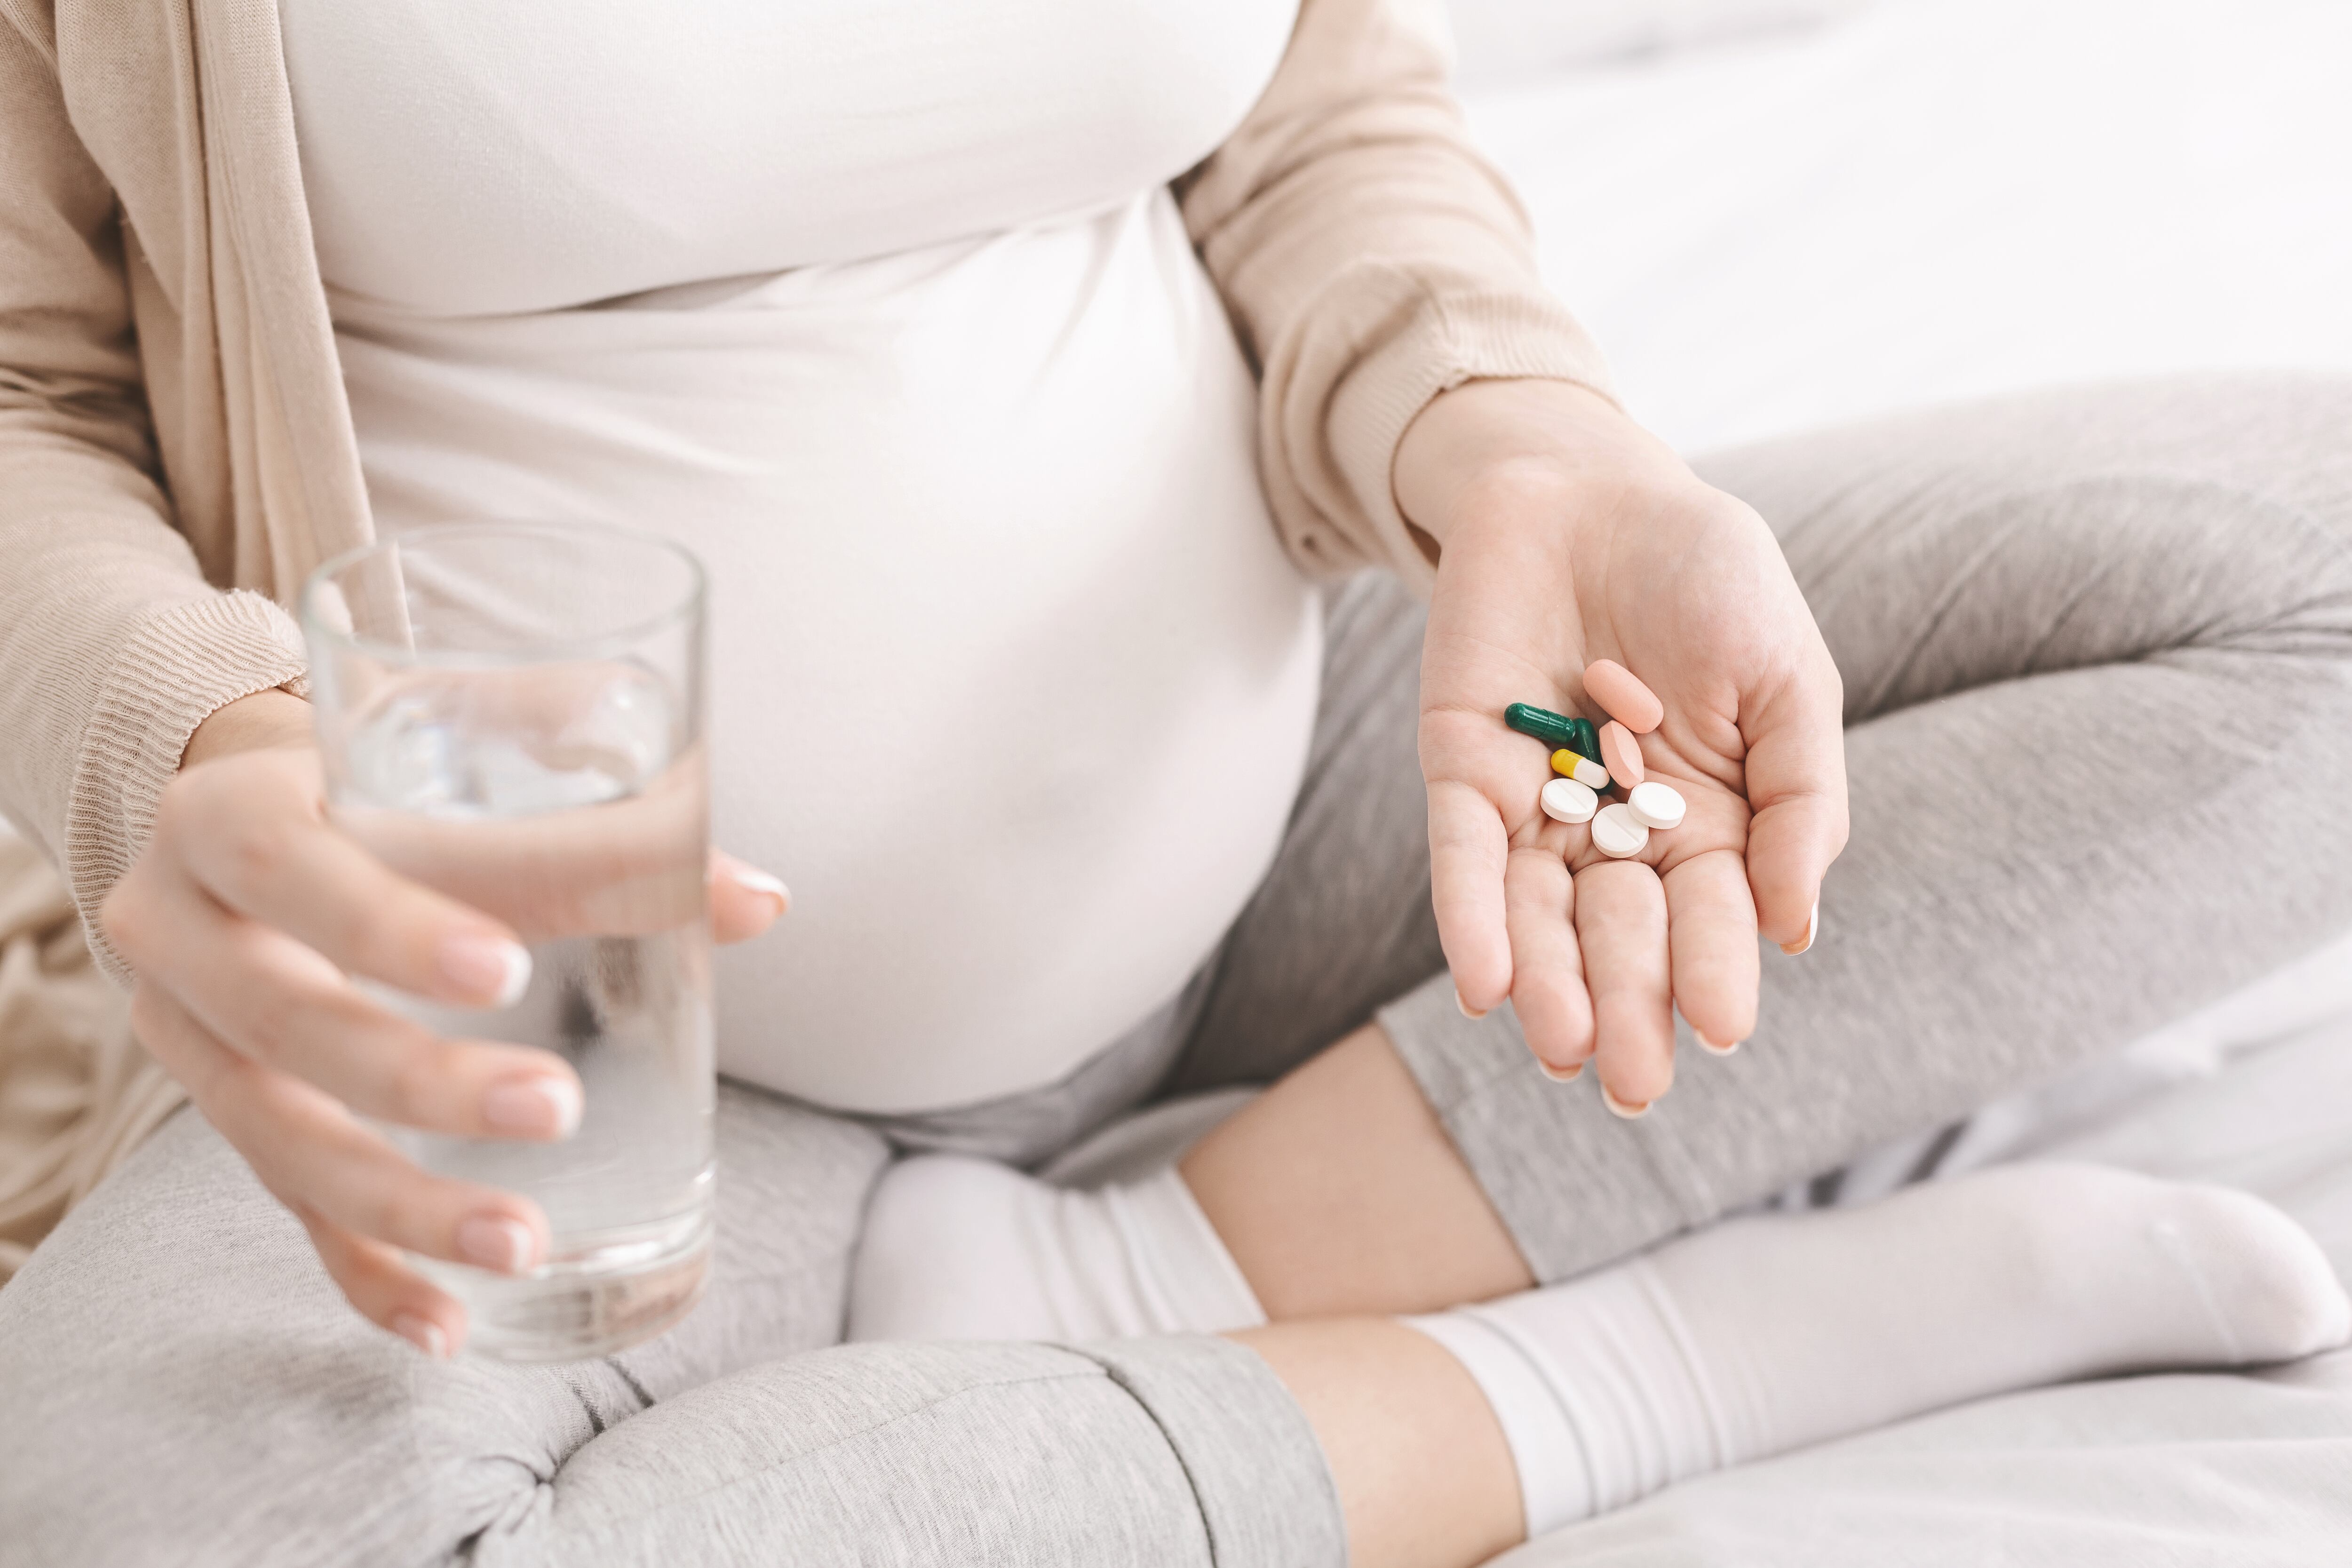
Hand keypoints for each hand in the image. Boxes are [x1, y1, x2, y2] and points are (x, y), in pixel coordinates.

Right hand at [104, 689, 788, 1354]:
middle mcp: (181, 927)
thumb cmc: (386, 771)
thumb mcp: (464, 749)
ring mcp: (190, 1035)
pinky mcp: (222, 1112)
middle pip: (288, 1019)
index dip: (399, 924)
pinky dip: (370, 1273)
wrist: (248, 798)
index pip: (306, 870)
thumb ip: (604, 812)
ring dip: (403, 1205)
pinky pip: (289, 1209)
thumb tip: (760, 900)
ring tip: (522, 1247)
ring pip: (282, 1138)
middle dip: (420, 1078)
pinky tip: (449, 1327)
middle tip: (553, 1107)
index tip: (505, 969)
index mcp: (231, 810)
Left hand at [1394, 380, 1846, 1109]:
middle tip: (1635, 1085)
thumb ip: (1799, 799)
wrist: (1597, 488)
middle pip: (1620, 935)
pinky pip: (1463, 856)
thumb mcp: (1787, 678)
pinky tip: (1483, 984)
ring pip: (1537, 914)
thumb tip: (1798, 929)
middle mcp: (1617, 834)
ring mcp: (1536, 807)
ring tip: (1560, 1049)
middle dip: (1628, 1005)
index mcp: (1707, 822)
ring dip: (1546, 984)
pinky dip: (1471, 917)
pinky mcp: (1463, 770)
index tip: (1724, 1029)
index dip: (1715, 970)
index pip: (1711, 915)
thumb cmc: (1709, 580)